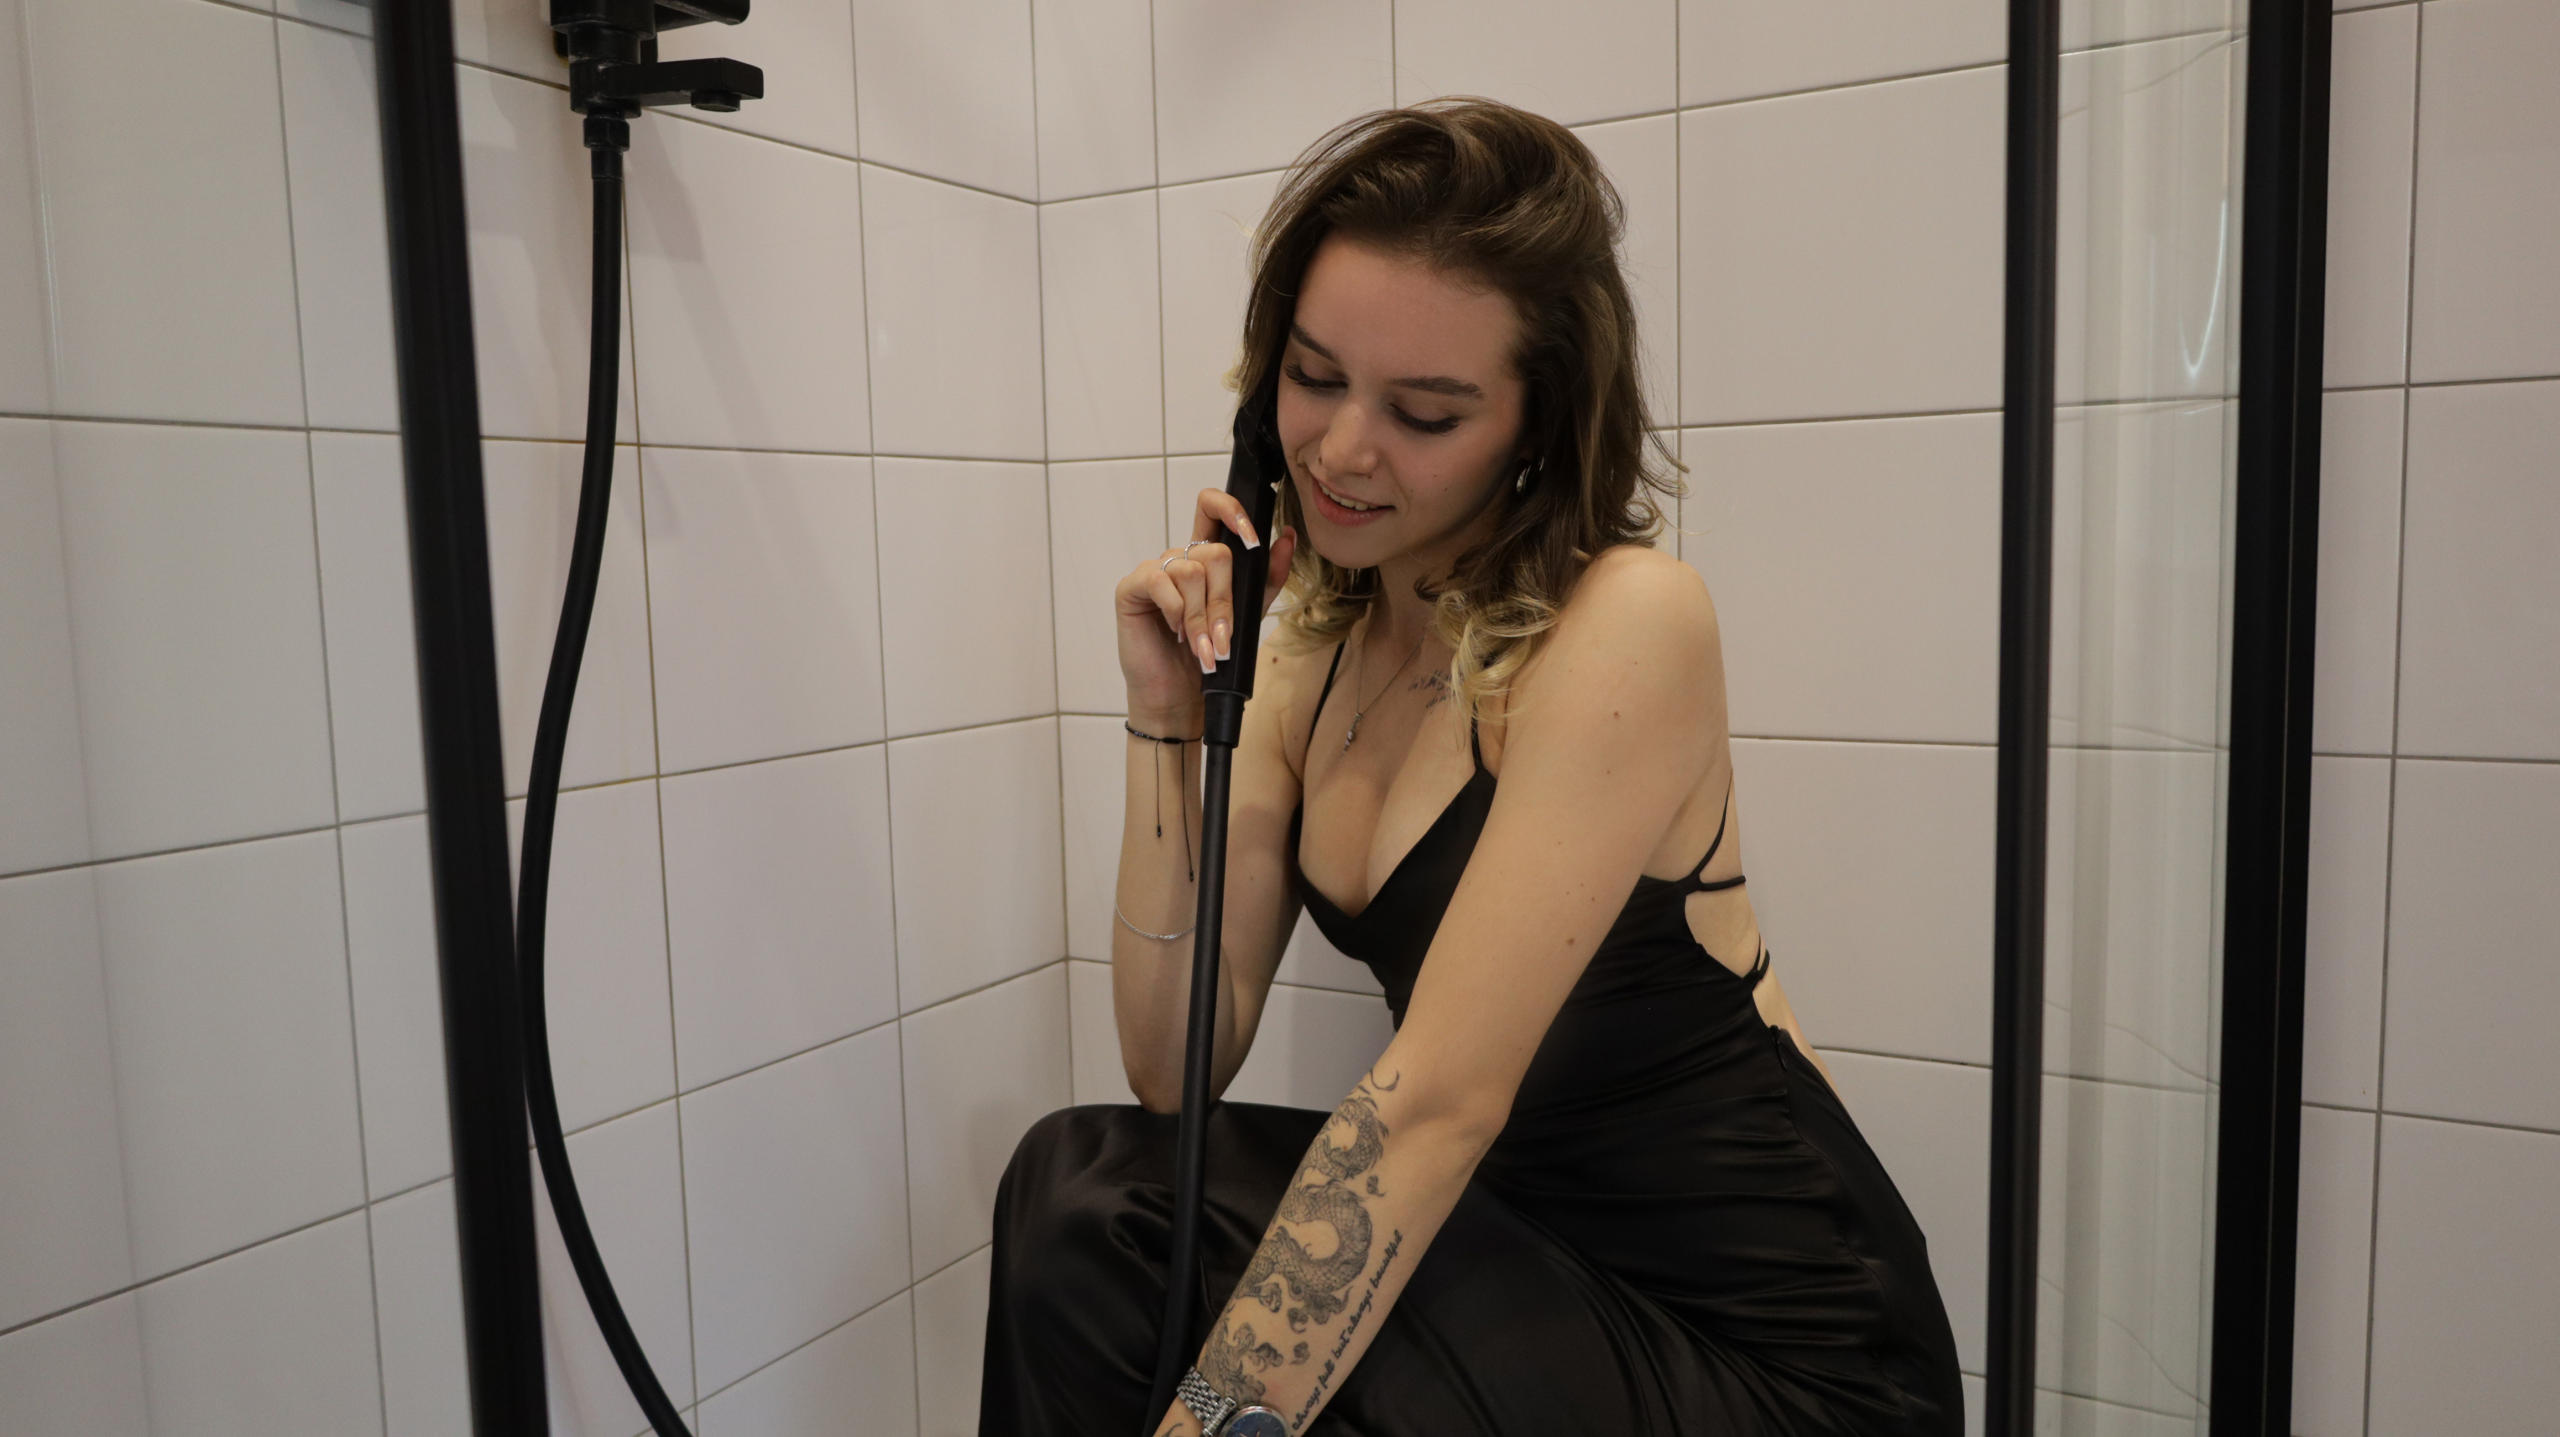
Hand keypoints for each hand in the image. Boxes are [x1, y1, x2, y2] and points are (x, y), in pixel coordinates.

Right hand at [1116, 485, 1299, 714]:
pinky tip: (1174, 631)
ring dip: (1201, 617)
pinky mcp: (1131, 587)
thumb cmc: (1208, 656)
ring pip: (1191, 572)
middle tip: (1222, 637)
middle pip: (1214, 551)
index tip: (1252, 540)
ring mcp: (1154, 571)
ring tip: (1200, 646)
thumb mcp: (1248, 614)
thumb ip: (1266, 577)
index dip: (1232, 510)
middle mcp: (1180, 559)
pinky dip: (1175, 611)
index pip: (1213, 507)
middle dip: (1225, 600)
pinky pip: (1160, 581)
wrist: (1180, 696)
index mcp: (1205, 559)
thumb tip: (1286, 537)